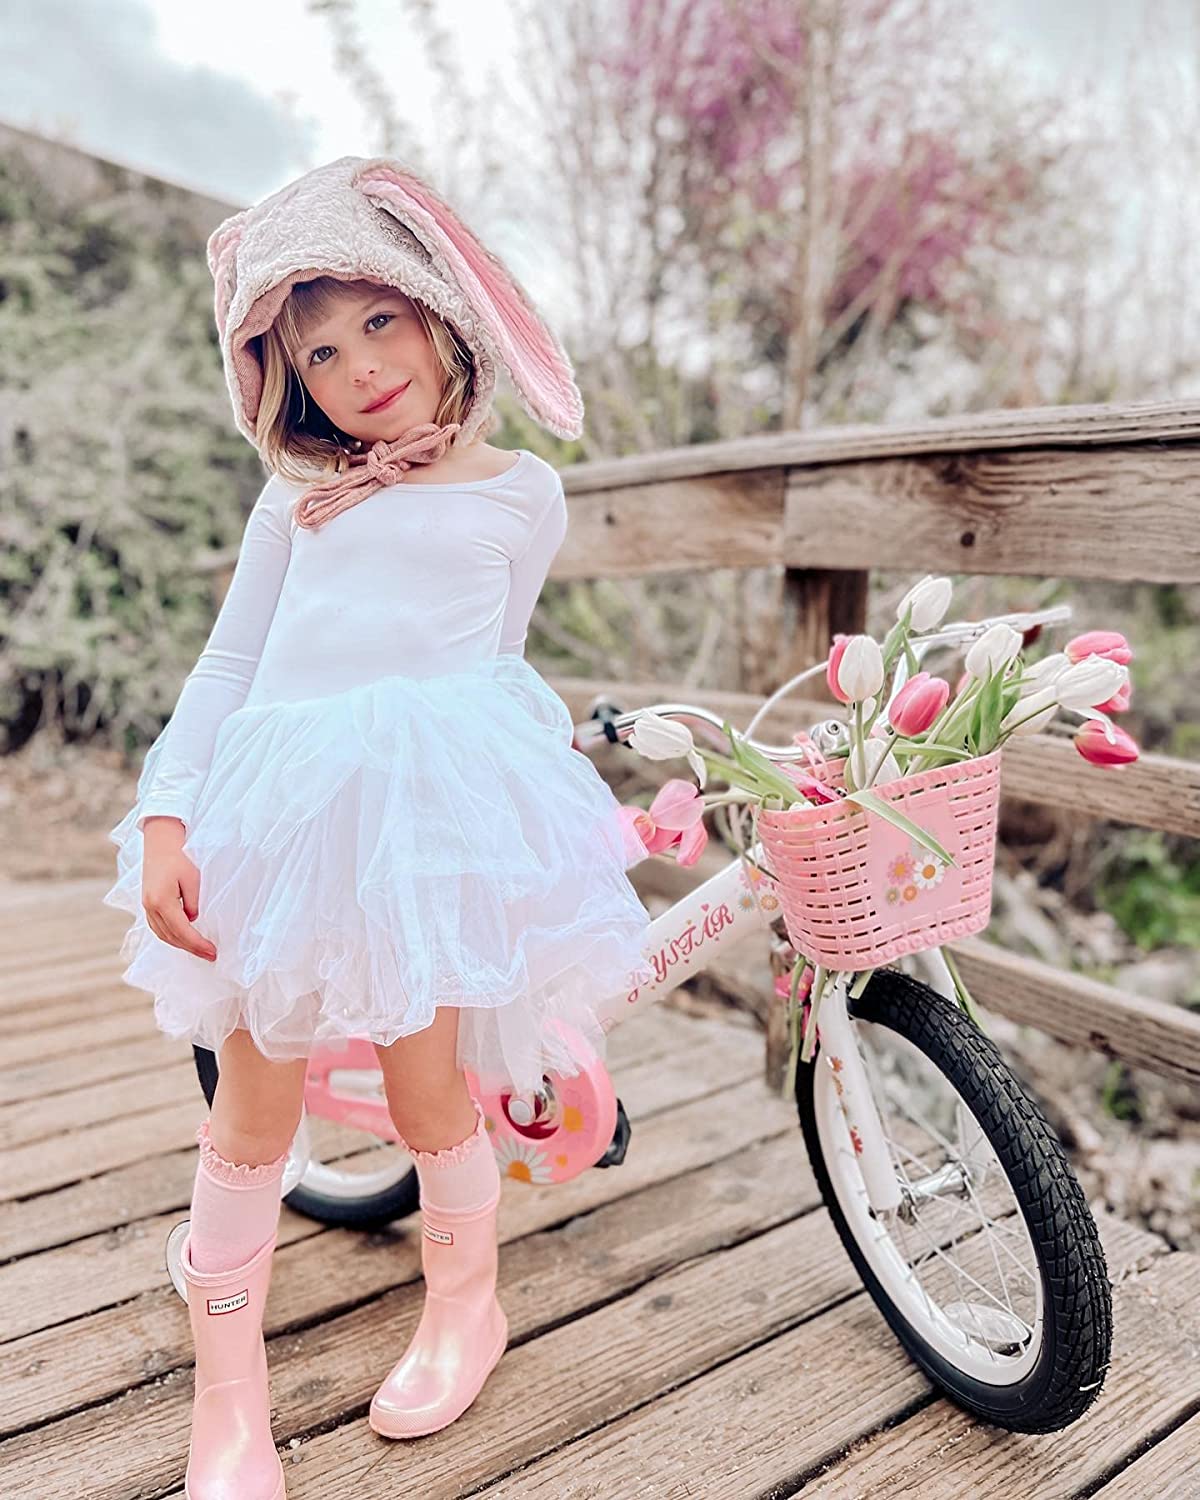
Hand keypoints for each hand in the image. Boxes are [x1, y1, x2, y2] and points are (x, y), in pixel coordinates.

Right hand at [141, 817, 217, 961]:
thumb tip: (192, 920)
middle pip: (171, 937)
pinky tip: (183, 939)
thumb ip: (193, 903)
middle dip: (192, 948)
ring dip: (180, 944)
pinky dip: (171, 936)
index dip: (198, 944)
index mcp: (161, 901)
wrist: (160, 842)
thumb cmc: (179, 856)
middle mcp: (150, 907)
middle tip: (210, 955)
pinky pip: (158, 927)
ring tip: (199, 950)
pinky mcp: (146, 903)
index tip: (213, 952)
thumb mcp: (193, 879)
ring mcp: (146, 906)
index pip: (182, 931)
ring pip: (162, 934)